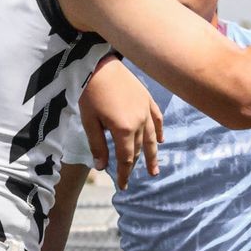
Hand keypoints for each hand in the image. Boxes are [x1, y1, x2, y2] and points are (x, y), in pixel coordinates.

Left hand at [79, 57, 162, 191]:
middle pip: (139, 149)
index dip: (124, 174)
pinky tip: (161, 140)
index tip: (123, 186)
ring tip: (155, 170)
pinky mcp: (147, 99)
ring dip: (153, 155)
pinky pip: (157, 119)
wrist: (98, 64)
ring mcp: (146, 110)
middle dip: (134, 166)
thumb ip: (98, 145)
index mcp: (124, 129)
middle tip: (131, 179)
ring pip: (151, 138)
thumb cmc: (90, 93)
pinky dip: (159, 131)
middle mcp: (140, 121)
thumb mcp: (89, 121)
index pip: (126, 158)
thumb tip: (102, 167)